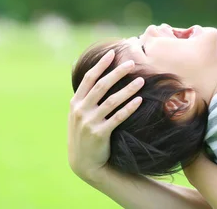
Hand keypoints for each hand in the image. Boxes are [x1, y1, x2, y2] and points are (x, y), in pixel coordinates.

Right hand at [68, 50, 143, 180]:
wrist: (83, 163)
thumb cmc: (83, 134)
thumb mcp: (77, 115)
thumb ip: (84, 98)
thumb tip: (96, 76)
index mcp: (75, 103)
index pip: (88, 79)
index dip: (100, 65)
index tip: (112, 53)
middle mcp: (81, 110)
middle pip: (102, 86)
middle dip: (118, 72)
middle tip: (132, 62)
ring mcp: (90, 122)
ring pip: (112, 101)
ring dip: (128, 89)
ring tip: (141, 80)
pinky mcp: (100, 134)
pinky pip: (118, 117)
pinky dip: (129, 108)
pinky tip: (139, 100)